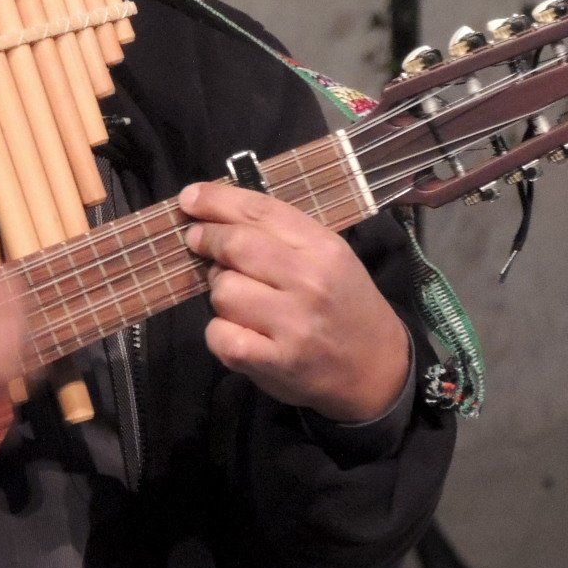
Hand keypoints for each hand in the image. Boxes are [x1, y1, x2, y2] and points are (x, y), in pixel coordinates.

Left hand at [179, 180, 408, 422]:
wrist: (378, 369)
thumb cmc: (344, 304)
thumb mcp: (329, 257)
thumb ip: (280, 234)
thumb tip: (216, 215)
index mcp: (323, 248)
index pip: (260, 212)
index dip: (216, 200)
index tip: (189, 198)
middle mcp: (310, 282)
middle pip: (235, 245)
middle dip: (207, 240)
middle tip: (197, 241)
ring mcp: (293, 324)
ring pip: (223, 290)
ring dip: (220, 292)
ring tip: (241, 300)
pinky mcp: (276, 361)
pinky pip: (220, 334)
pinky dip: (219, 332)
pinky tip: (237, 332)